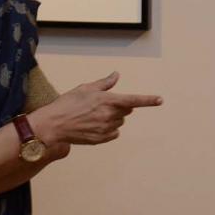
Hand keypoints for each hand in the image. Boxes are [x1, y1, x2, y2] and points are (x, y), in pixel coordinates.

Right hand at [36, 71, 162, 145]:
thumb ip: (105, 83)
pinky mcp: (101, 139)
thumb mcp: (86, 88)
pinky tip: (94, 125)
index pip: (134, 100)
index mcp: (108, 101)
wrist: (54, 125)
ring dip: (113, 118)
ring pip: (119, 122)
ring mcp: (106, 129)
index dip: (148, 100)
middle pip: (126, 111)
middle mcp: (110, 115)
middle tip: (101, 104)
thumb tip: (116, 75)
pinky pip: (114, 133)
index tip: (160, 100)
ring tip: (93, 115)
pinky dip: (109, 129)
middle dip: (120, 106)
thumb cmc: (68, 103)